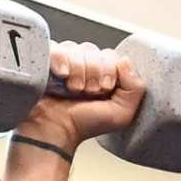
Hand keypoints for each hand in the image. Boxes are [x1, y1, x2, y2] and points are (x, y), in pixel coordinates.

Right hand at [21, 43, 146, 153]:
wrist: (54, 132)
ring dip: (77, 70)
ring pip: (75, 48)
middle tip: (88, 92)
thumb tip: (125, 61)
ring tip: (72, 90)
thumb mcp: (121, 114)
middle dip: (93, 72)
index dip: (109, 70)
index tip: (104, 89)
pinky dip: (60, 60)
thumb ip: (135, 88)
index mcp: (102, 75)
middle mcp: (83, 66)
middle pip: (93, 49)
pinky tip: (62, 75)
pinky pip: (55, 48)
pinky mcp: (45, 61)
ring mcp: (63, 63)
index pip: (111, 55)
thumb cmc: (83, 126)